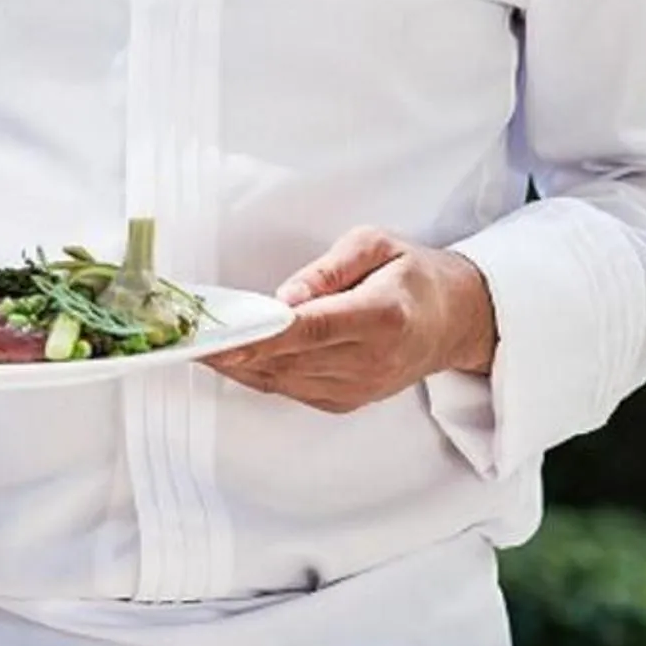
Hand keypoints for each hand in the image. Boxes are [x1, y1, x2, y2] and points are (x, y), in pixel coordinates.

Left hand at [204, 227, 496, 413]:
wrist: (456, 320)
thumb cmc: (413, 275)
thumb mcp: (376, 244)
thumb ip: (330, 268)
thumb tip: (286, 296)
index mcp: (382, 315)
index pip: (312, 329)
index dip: (263, 336)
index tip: (223, 338)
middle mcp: (371, 359)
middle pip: (290, 360)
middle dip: (235, 352)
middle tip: (188, 339)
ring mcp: (361, 387)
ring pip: (285, 382)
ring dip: (239, 367)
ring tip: (198, 346)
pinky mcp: (349, 401)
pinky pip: (293, 391)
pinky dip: (259, 376)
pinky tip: (232, 359)